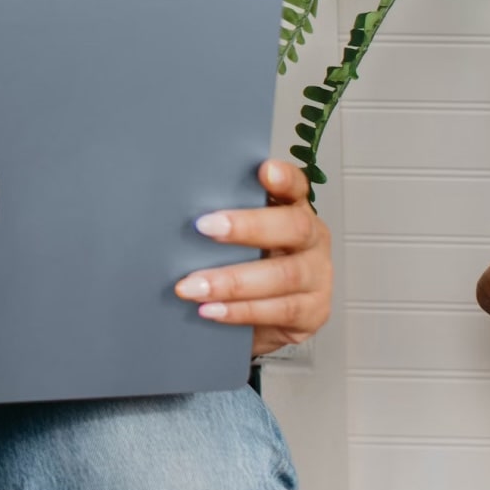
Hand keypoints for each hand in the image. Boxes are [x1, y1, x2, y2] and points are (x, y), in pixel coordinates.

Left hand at [175, 158, 332, 358]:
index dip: (285, 178)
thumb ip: (222, 217)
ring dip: (232, 281)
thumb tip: (171, 207)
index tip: (264, 170)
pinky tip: (212, 310)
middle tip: (203, 226)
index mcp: (294, 211)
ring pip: (284, 275)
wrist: (262, 319)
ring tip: (193, 286)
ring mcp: (317, 277)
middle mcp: (313, 240)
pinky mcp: (313, 312)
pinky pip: (280, 310)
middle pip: (293, 228)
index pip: (296, 187)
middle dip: (247, 227)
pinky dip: (241, 311)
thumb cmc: (244, 265)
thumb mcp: (235, 238)